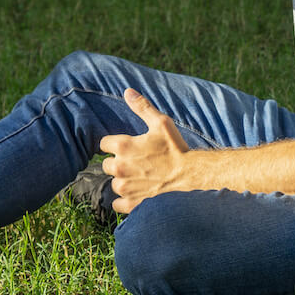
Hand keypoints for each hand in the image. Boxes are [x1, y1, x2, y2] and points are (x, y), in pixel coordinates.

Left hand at [99, 89, 190, 213]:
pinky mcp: (131, 203)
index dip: (115, 144)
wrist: (190, 176)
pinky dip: (124, 200)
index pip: (104, 144)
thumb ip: (142, 107)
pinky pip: (117, 203)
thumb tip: (127, 91)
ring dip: (123, 180)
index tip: (128, 146)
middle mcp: (119, 167)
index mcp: (123, 146)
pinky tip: (137, 193)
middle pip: (106, 164)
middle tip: (137, 162)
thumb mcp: (161, 123)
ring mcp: (125, 187)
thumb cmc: (176, 149)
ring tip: (141, 177)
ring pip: (114, 183)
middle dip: (118, 162)